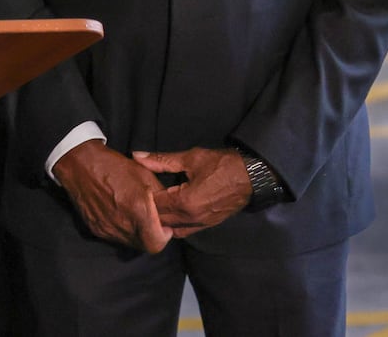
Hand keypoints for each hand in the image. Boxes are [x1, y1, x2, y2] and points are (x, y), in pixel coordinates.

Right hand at [52, 140, 171, 252]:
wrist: (80, 163)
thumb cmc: (115, 166)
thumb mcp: (146, 175)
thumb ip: (162, 198)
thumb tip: (170, 212)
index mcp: (138, 210)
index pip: (157, 244)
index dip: (163, 237)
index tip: (163, 225)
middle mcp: (122, 224)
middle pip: (144, 246)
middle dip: (151, 236)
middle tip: (150, 220)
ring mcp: (106, 228)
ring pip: (129, 243)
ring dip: (136, 234)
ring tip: (133, 215)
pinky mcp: (95, 228)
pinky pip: (114, 237)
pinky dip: (121, 230)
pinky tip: (118, 213)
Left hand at [135, 147, 251, 236]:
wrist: (251, 177)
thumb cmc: (221, 165)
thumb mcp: (190, 159)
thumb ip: (161, 160)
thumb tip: (137, 156)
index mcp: (185, 202)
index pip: (154, 206)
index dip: (143, 196)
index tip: (136, 188)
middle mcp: (191, 218)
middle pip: (161, 220)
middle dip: (150, 210)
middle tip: (140, 198)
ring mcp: (201, 224)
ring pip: (172, 229)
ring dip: (162, 220)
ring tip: (154, 206)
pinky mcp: (208, 225)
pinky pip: (185, 231)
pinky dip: (175, 225)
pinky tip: (169, 214)